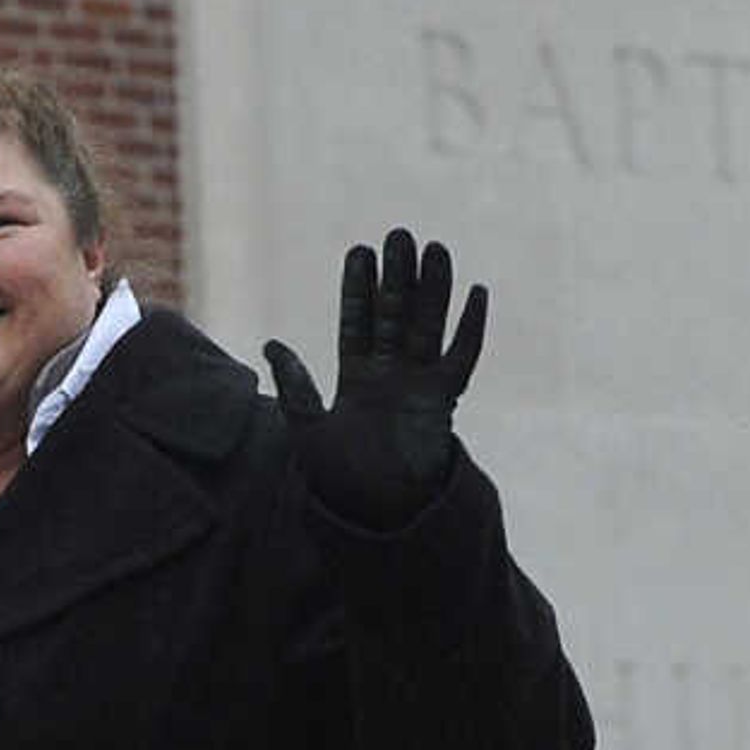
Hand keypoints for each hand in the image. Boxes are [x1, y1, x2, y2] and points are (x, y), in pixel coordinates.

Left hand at [262, 227, 489, 525]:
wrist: (377, 516)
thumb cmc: (340, 481)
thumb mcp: (307, 430)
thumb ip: (295, 387)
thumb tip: (271, 344)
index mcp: (355, 379)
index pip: (357, 323)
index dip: (358, 289)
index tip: (359, 252)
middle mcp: (389, 376)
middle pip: (395, 315)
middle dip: (397, 276)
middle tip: (399, 234)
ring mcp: (418, 386)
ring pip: (427, 326)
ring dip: (432, 289)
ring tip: (435, 247)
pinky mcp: (445, 402)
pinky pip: (461, 358)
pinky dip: (470, 328)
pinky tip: (477, 293)